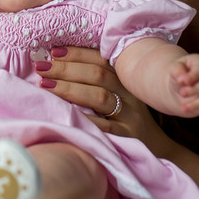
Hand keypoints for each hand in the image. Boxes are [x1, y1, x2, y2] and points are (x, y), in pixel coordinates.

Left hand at [34, 46, 156, 138]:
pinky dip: (85, 118)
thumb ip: (96, 79)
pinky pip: (104, 126)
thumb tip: (56, 63)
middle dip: (66, 69)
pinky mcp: (128, 136)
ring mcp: (130, 115)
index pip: (100, 59)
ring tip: (46, 86)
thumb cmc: (127, 115)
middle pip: (98, 75)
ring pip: (100, 96)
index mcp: (126, 78)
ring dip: (70, 89)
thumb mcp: (119, 93)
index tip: (53, 52)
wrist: (156, 147)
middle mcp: (129, 92)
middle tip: (41, 67)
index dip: (76, 53)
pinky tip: (66, 114)